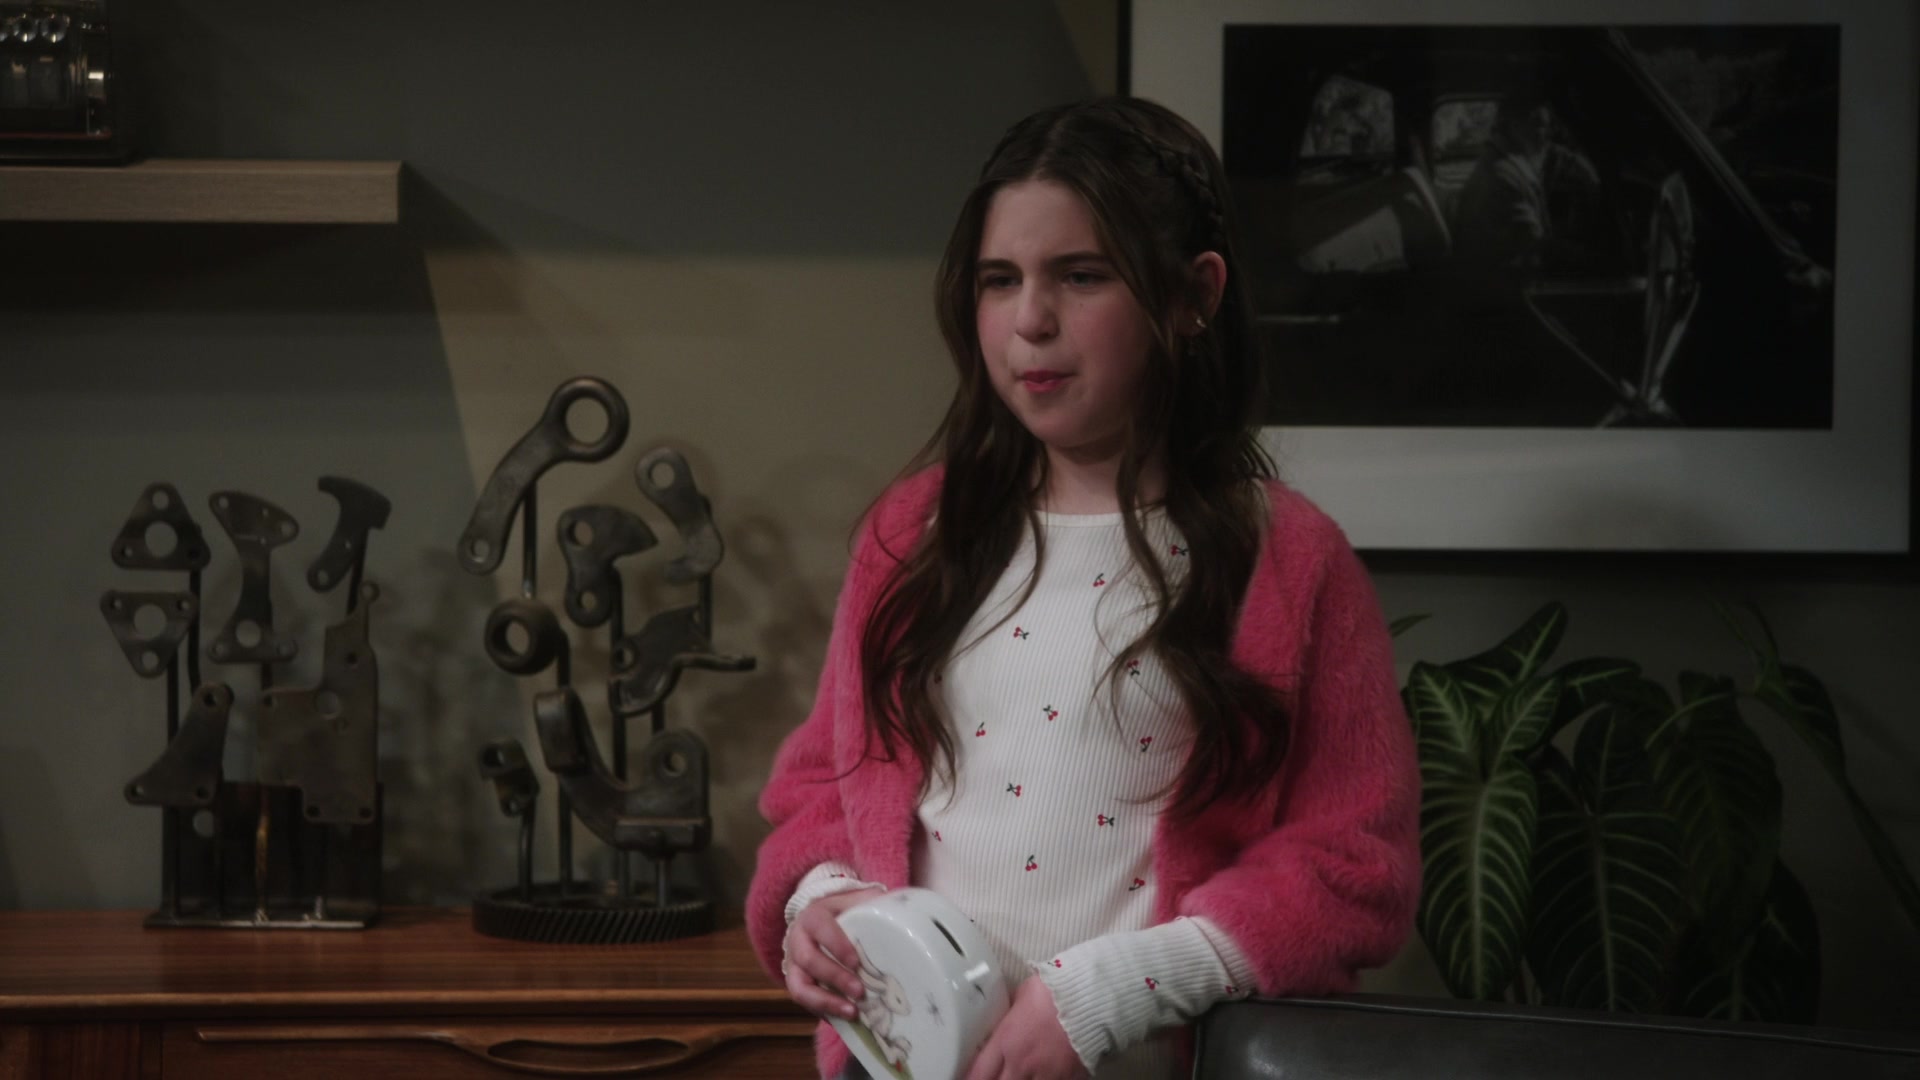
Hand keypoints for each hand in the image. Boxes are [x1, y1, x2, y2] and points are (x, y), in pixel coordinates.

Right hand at [782, 887, 884, 1019]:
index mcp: (812, 916)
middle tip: (859, 992)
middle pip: (809, 960)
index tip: (856, 962)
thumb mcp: (857, 901)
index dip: (836, 945)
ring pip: (799, 987)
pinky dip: (824, 1012)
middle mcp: (797, 940)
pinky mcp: (797, 984)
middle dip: (835, 977)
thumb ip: (874, 902)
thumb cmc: (844, 912)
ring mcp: (794, 965)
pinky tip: (846, 1020)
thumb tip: (907, 910)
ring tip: (852, 1013)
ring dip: (825, 1001)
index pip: (819, 927)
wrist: (820, 921)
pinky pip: (804, 1002)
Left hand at [962, 975, 1087, 1079]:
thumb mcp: (1022, 996)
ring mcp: (1045, 1074)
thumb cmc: (1054, 991)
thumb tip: (1006, 1015)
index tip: (968, 1077)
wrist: (1090, 999)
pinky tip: (1041, 1076)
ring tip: (1019, 1075)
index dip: (970, 1078)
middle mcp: (1021, 1064)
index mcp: (1005, 1042)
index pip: (978, 1073)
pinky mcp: (1066, 1078)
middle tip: (991, 1077)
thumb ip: (1010, 1012)